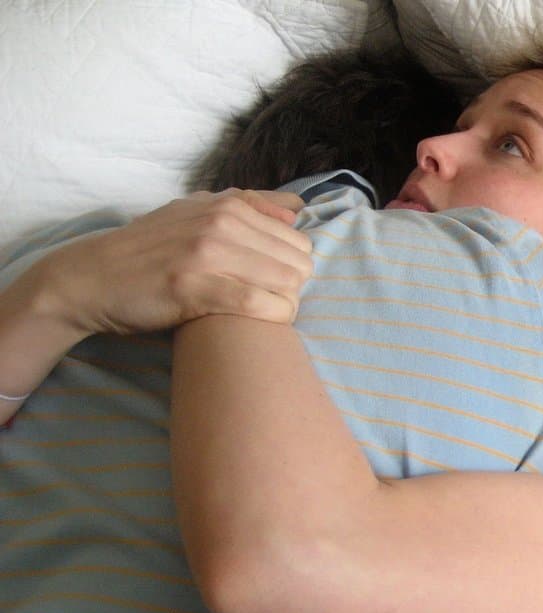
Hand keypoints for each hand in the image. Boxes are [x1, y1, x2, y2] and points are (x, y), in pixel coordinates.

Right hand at [34, 189, 313, 336]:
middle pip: (298, 263)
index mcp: (227, 205)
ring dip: (286, 306)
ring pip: (286, 283)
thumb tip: (296, 210)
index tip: (275, 282)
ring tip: (266, 314)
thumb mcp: (194, 211)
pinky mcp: (194, 287)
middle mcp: (221, 222)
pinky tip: (264, 324)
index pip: (298, 240)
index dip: (293, 267)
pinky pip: (258, 304)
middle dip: (294, 288)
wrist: (90, 279)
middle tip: (272, 303)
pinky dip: (272, 317)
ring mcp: (207, 253)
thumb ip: (247, 205)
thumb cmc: (148, 250)